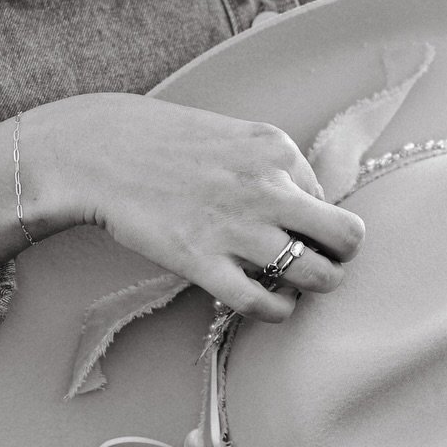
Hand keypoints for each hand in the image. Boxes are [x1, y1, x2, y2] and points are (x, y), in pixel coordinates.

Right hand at [31, 93, 363, 321]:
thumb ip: (271, 166)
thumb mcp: (232, 135)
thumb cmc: (163, 143)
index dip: (312, 220)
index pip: (328, 199)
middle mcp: (268, 187)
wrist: (100, 152)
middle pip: (347, 238)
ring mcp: (238, 227)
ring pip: (317, 276)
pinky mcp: (204, 262)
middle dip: (339, 256)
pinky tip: (269, 304)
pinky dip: (277, 311)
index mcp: (277, 150)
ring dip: (313, 286)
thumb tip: (306, 208)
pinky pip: (264, 304)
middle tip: (315, 261)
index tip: (288, 228)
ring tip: (293, 286)